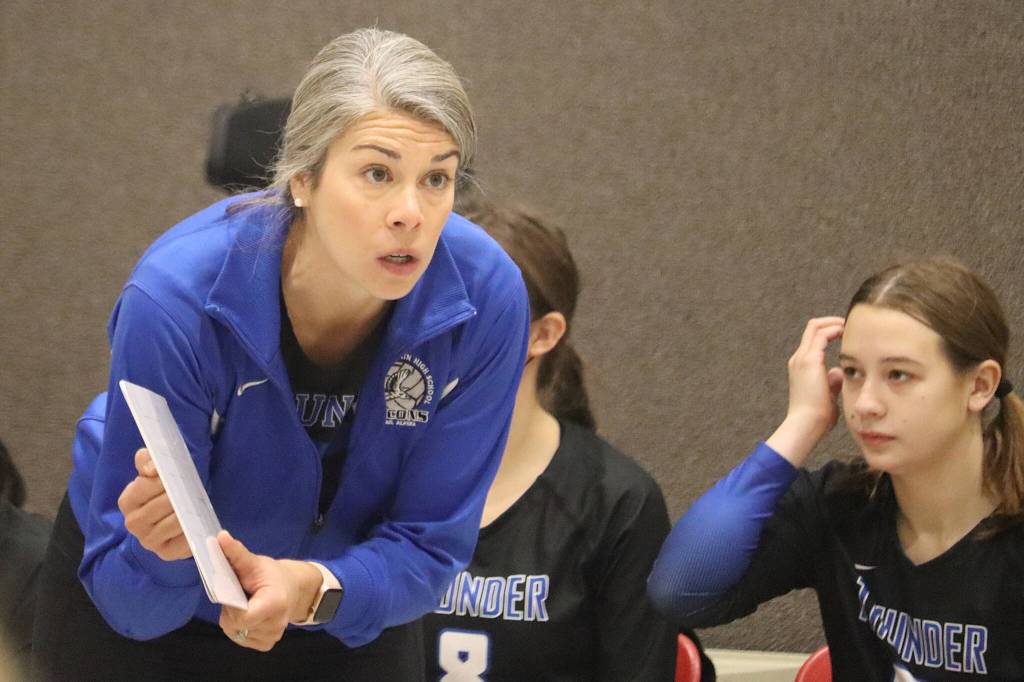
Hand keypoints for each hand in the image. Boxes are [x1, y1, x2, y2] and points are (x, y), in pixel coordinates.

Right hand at [118, 448, 190, 560]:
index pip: (144, 486)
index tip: (178, 477)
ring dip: (188, 513)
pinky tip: (198, 523)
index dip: (164, 480)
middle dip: (180, 495)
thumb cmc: (164, 491)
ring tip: (196, 504)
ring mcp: (148, 540)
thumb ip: (148, 461)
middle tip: (192, 490)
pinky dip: (193, 532)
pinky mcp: (165, 553)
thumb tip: (152, 469)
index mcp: (127, 501)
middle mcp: (133, 523)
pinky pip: (182, 543)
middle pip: (161, 505)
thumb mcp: (154, 472)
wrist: (174, 516)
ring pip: (173, 523)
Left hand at [217, 531, 321, 651]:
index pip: (241, 617)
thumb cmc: (272, 574)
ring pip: (236, 634)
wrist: (293, 588)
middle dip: (230, 611)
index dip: (231, 607)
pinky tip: (248, 616)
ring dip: (234, 620)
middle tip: (239, 596)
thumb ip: (236, 553)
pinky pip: (242, 639)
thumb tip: (220, 537)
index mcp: (274, 603)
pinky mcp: (267, 644)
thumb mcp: (254, 562)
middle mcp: (275, 625)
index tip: (234, 593)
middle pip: (235, 626)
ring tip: (244, 604)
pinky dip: (240, 629)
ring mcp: (272, 637)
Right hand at [766, 317, 844, 466]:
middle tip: (850, 325)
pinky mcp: (809, 361)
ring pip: (815, 326)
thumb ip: (832, 381)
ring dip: (835, 323)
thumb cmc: (816, 416)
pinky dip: (835, 330)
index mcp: (801, 366)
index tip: (846, 333)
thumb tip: (840, 372)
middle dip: (832, 322)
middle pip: (813, 327)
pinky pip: (822, 335)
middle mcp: (798, 359)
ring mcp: (802, 358)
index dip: (829, 331)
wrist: (806, 424)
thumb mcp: (827, 394)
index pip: (813, 338)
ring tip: (851, 326)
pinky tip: (848, 334)